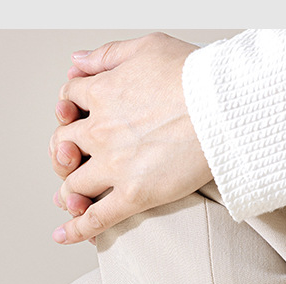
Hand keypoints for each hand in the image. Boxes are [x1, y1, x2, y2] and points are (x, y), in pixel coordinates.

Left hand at [48, 33, 211, 243]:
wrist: (222, 107)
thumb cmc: (195, 76)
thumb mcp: (146, 46)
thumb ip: (107, 55)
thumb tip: (76, 61)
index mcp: (102, 92)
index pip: (68, 100)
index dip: (68, 109)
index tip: (75, 117)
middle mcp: (101, 130)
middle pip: (63, 145)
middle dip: (63, 154)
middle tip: (72, 162)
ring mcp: (114, 166)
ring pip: (73, 185)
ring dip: (67, 193)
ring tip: (69, 200)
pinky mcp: (133, 195)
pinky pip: (96, 218)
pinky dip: (76, 230)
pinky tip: (63, 236)